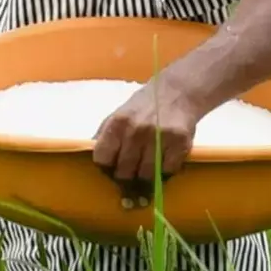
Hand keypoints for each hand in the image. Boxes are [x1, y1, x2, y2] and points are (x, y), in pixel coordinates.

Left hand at [90, 77, 200, 206]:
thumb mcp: (119, 114)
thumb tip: (89, 155)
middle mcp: (137, 130)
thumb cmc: (144, 106)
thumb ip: (104, 135)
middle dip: (126, 177)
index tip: (112, 167)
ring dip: (145, 178)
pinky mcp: (180, 143)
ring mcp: (159, 137)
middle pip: (124, 171)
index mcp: (118, 122)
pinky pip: (167, 171)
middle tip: (130, 176)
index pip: (102, 158)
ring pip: (146, 175)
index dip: (106, 167)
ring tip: (145, 173)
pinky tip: (162, 165)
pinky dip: (164, 173)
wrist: (177, 91)